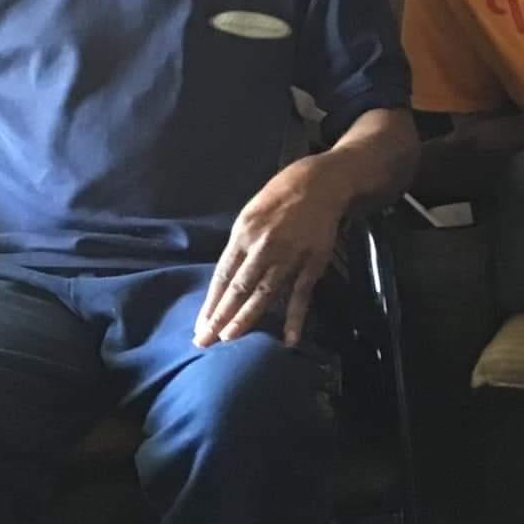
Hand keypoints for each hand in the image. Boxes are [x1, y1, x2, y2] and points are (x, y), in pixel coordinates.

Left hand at [194, 157, 345, 350]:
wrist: (322, 183)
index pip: (224, 275)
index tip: (202, 324)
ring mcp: (290, 256)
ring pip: (264, 294)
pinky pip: (301, 295)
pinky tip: (289, 339)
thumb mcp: (251, 212)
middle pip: (239, 288)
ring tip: (230, 340)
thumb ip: (241, 244)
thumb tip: (230, 276)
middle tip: (206, 341)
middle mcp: (264, 247)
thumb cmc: (281, 194)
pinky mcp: (313, 263)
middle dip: (221, 317)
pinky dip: (295, 319)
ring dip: (247, 319)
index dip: (212, 302)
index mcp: (245, 233)